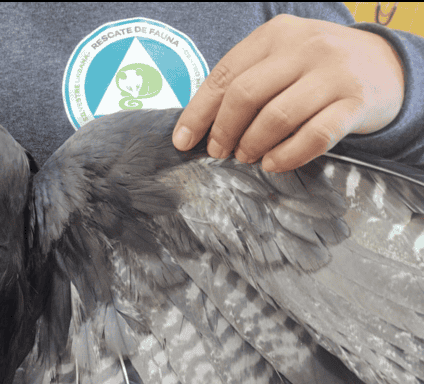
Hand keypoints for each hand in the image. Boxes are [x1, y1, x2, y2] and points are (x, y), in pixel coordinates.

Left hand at [172, 14, 403, 171]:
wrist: (386, 65)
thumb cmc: (317, 69)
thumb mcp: (282, 58)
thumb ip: (247, 80)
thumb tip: (201, 124)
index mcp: (275, 34)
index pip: (225, 75)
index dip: (198, 113)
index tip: (183, 141)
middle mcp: (305, 47)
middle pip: (246, 95)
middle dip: (224, 130)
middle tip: (219, 152)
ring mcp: (333, 73)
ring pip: (277, 116)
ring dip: (252, 144)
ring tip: (246, 157)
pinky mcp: (357, 101)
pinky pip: (315, 135)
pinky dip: (287, 155)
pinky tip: (273, 163)